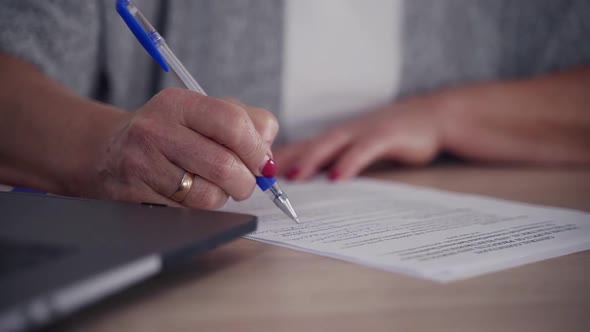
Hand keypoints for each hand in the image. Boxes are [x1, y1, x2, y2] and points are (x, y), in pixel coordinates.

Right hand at [86, 88, 278, 207]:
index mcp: (179, 103)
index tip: (264, 164)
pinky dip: (199, 210)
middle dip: (245, 182)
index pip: (233, 124)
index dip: (257, 150)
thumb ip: (247, 122)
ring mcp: (141, 164)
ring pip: (208, 196)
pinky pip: (186, 213)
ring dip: (222, 198)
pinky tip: (190, 194)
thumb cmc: (171, 132)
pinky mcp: (133, 195)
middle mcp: (155, 130)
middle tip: (243, 182)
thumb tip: (269, 156)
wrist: (109, 150)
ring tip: (213, 186)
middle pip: (224, 166)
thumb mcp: (204, 113)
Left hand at [274, 96, 443, 180]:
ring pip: (330, 145)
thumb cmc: (388, 136)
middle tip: (260, 176)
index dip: (275, 161)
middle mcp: (343, 133)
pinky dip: (349, 163)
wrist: (430, 117)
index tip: (252, 175)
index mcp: (334, 138)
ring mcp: (363, 132)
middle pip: (307, 145)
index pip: (299, 148)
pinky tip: (337, 178)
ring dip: (310, 160)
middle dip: (283, 160)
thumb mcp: (357, 149)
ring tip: (292, 178)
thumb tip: (305, 182)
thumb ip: (333, 162)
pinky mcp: (385, 136)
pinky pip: (363, 150)